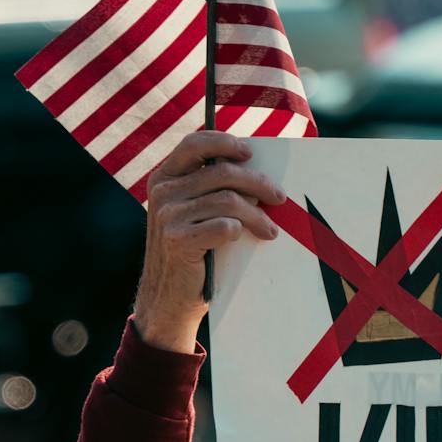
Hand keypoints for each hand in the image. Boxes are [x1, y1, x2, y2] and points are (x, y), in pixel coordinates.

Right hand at [131, 131, 285, 353]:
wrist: (168, 298)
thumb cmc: (190, 253)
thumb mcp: (191, 214)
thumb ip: (207, 189)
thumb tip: (252, 173)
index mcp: (163, 178)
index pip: (194, 144)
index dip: (224, 143)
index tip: (249, 153)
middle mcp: (162, 191)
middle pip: (221, 172)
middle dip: (257, 183)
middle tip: (279, 198)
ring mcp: (168, 215)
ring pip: (228, 201)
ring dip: (257, 215)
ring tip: (269, 230)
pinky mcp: (178, 239)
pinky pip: (224, 226)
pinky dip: (240, 231)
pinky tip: (246, 239)